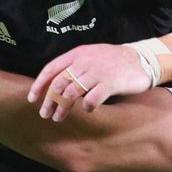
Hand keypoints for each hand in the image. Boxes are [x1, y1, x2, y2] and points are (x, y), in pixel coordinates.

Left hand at [27, 44, 151, 121]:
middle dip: (49, 100)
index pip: (51, 69)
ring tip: (58, 118)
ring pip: (72, 92)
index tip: (32, 99)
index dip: (39, 84)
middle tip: (45, 114)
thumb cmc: (111, 60)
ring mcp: (97, 72)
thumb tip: (54, 84)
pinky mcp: (110, 83)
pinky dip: (87, 107)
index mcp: (77, 54)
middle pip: (59, 83)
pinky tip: (88, 110)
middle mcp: (84, 62)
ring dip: (63, 108)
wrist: (140, 59)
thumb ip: (73, 66)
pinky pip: (92, 98)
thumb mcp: (90, 56)